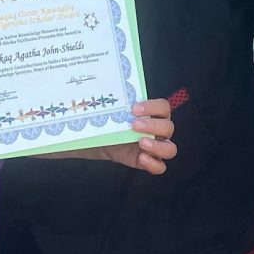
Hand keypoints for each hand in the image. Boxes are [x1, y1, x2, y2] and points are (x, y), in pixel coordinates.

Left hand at [52, 98, 177, 173]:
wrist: (96, 140)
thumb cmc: (104, 121)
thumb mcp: (105, 110)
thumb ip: (104, 100)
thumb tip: (84, 86)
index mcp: (151, 113)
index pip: (163, 107)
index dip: (153, 106)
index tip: (133, 108)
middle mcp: (157, 130)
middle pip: (168, 127)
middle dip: (153, 125)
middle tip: (134, 125)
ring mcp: (154, 147)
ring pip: (170, 148)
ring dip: (158, 145)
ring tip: (141, 142)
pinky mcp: (146, 162)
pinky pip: (160, 166)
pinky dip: (154, 164)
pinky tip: (142, 158)